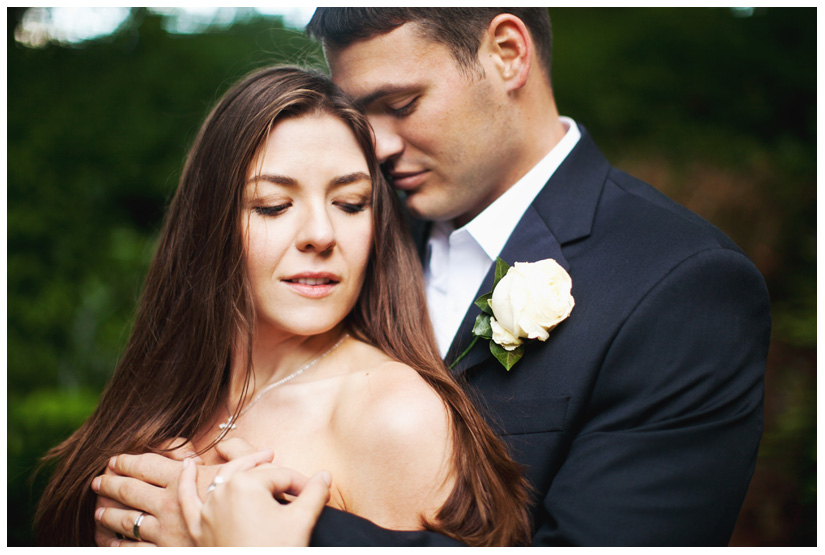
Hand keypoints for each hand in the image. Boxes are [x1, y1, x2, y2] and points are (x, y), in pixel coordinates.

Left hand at [92, 437, 265, 545]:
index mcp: (183, 480)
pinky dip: (117, 545)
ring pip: (126, 520)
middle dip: (110, 483)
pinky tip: (110, 542)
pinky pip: (132, 549)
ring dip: (109, 514)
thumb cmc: (252, 503)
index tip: (115, 458)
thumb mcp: (250, 470)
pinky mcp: (164, 552)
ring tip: (98, 510)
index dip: (127, 460)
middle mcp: (167, 503)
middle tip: (97, 480)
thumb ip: (237, 451)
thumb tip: (224, 442)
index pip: (145, 465)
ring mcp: (163, 530)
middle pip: (129, 490)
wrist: (251, 540)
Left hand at [178, 452, 330, 545]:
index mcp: (247, 484)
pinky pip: (187, 499)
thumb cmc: (276, 552)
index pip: (281, 475)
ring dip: (238, 465)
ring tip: (259, 456)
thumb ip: (314, 492)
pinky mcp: (198, 527)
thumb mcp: (301, 521)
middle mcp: (222, 491)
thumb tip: (325, 475)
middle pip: (255, 473)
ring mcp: (207, 509)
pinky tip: (188, 465)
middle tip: (296, 480)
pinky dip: (186, 481)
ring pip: (223, 479)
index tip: (316, 495)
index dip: (302, 484)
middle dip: (277, 473)